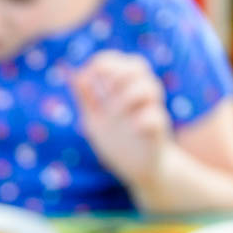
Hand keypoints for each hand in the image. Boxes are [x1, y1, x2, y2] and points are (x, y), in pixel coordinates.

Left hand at [72, 51, 171, 187]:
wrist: (138, 169)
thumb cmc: (117, 140)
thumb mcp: (95, 120)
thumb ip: (86, 99)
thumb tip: (75, 75)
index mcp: (124, 90)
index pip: (120, 62)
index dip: (104, 63)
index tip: (88, 77)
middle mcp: (140, 96)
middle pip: (138, 66)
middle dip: (118, 72)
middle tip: (106, 91)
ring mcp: (150, 112)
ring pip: (150, 87)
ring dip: (129, 94)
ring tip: (114, 112)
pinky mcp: (157, 132)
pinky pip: (156, 118)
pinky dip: (143, 119)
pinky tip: (132, 127)